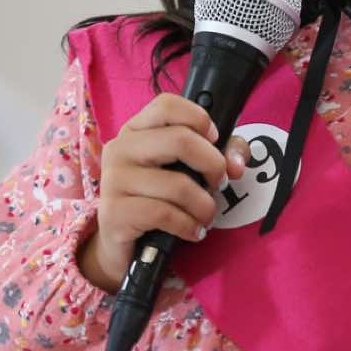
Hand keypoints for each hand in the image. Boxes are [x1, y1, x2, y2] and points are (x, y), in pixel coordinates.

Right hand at [80, 93, 248, 292]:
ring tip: (205, 216)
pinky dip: (188, 225)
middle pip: (180, 140)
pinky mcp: (114, 212)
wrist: (123, 246)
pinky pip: (165, 213)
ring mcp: (113, 180)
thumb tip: (236, 164)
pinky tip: (192, 232)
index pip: (167, 104)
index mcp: (135, 130)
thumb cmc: (157, 200)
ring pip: (178, 184)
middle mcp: (120, 149)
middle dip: (213, 164)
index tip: (215, 141)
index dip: (200, 119)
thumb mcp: (186, 171)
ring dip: (204, 205)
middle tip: (218, 183)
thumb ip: (219, 155)